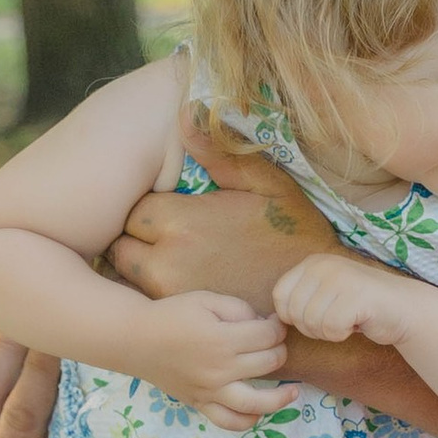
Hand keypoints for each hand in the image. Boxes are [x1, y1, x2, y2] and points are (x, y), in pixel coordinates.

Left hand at [109, 106, 339, 311]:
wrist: (317, 298)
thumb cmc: (295, 238)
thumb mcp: (267, 186)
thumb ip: (221, 155)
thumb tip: (185, 116)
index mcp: (182, 220)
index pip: (131, 209)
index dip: (146, 209)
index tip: (166, 212)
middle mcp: (166, 260)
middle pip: (120, 245)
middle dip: (134, 239)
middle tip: (160, 238)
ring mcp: (170, 296)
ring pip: (127, 278)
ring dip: (139, 268)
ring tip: (167, 262)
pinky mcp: (181, 321)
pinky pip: (146, 305)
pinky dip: (152, 295)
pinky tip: (179, 288)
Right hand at [135, 289, 296, 425]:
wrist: (135, 339)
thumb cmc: (172, 315)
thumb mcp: (206, 300)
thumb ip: (239, 309)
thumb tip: (263, 324)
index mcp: (222, 339)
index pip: (267, 335)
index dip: (277, 327)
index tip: (276, 323)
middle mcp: (219, 369)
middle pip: (268, 363)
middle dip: (279, 350)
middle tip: (275, 343)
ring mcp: (210, 391)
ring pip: (255, 401)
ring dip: (280, 398)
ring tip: (294, 392)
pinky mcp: (199, 404)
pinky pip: (228, 421)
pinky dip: (247, 421)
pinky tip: (259, 412)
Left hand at [272, 250, 414, 348]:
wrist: (404, 309)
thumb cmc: (360, 307)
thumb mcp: (324, 293)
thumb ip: (300, 297)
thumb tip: (270, 320)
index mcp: (313, 262)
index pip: (280, 295)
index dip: (293, 315)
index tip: (317, 315)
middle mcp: (324, 265)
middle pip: (294, 312)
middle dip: (312, 327)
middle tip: (335, 320)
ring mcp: (340, 279)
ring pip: (311, 323)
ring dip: (328, 332)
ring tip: (348, 320)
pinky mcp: (355, 296)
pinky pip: (331, 329)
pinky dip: (342, 334)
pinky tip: (357, 324)